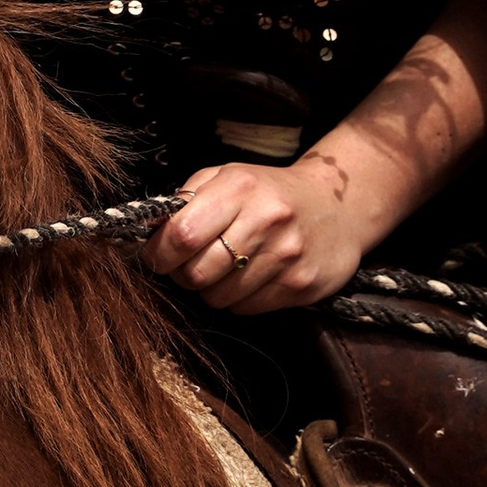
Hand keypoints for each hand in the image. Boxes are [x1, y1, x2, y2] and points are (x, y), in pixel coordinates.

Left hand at [146, 153, 379, 315]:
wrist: (339, 206)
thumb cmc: (268, 193)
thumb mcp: (227, 178)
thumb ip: (185, 200)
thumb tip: (147, 231)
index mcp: (240, 187)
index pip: (181, 234)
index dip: (158, 253)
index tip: (155, 255)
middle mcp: (266, 220)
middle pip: (196, 273)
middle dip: (181, 274)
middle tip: (189, 264)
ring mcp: (288, 255)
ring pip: (218, 297)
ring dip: (211, 288)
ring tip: (226, 267)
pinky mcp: (302, 285)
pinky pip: (246, 309)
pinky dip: (239, 298)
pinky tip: (252, 276)